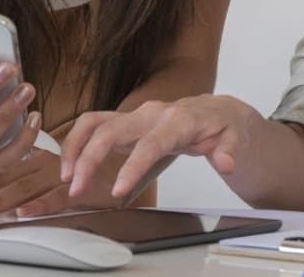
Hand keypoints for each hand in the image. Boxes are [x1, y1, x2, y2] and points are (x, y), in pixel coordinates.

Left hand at [0, 149, 127, 218]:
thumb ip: (22, 177)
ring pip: (20, 189)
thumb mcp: (48, 170)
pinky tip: (21, 214)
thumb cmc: (86, 169)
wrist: (130, 158)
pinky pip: (56, 198)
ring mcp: (58, 175)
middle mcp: (39, 163)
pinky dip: (39, 206)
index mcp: (28, 158)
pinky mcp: (79, 188)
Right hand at [61, 95, 255, 199]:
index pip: (150, 143)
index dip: (133, 166)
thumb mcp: (235, 138)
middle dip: (89, 157)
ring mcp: (135, 116)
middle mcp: (150, 114)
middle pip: (110, 129)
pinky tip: (71, 166)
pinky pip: (93, 126)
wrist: (217, 112)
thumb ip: (230, 151)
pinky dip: (77, 143)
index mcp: (177, 120)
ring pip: (94, 122)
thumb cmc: (223, 126)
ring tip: (67, 177)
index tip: (118, 190)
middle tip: (76, 188)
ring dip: (75, 147)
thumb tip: (225, 162)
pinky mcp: (125, 121)